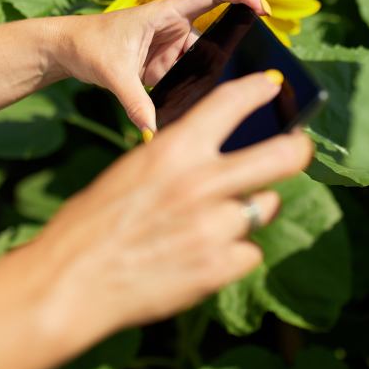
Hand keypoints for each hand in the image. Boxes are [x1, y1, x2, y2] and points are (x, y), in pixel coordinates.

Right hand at [31, 71, 312, 356]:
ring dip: (250, 210)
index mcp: (173, 150)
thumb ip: (178, 159)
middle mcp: (202, 182)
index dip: (260, 90)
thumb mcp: (132, 172)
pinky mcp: (219, 267)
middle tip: (298, 150)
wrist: (70, 283)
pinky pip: (249, 251)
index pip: (232, 102)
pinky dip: (233, 253)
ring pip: (265, 207)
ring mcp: (215, 227)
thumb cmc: (93, 223)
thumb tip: (216, 152)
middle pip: (284, 156)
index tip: (274, 86)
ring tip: (215, 221)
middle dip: (298, 149)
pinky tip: (203, 256)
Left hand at [52, 0, 269, 131]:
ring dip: (205, 81)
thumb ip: (135, 102)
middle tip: (247, 76)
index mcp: (166, 13)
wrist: (66, 50)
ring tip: (208, 100)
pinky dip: (190, 92)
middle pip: (214, 38)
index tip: (263, 8)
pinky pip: (187, 78)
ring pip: (202, 64)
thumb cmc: (88, 44)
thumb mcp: (113, 73)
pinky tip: (191, 107)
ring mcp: (171, 48)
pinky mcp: (164, 66)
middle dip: (228, 56)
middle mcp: (174, 28)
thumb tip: (153, 130)